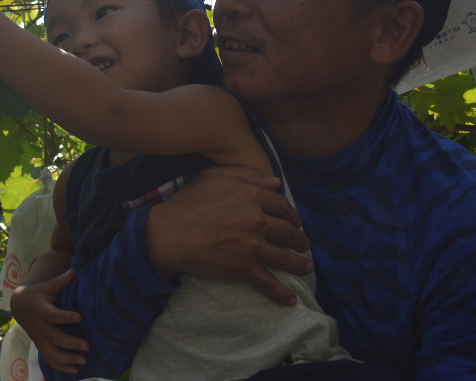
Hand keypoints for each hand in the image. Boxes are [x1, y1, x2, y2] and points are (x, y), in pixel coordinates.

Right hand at [10, 270, 88, 373]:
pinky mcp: (41, 346)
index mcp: (42, 310)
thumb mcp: (46, 287)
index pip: (54, 315)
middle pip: (55, 338)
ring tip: (84, 361)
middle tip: (87, 346)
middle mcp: (40, 327)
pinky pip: (50, 360)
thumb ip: (60, 282)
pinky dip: (62, 367)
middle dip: (71, 343)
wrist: (19, 306)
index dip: (65, 316)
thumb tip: (73, 271)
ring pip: (52, 354)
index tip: (79, 316)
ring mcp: (40, 339)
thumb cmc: (37, 295)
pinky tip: (76, 371)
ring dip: (68, 359)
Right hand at [145, 165, 311, 305]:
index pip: (282, 206)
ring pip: (284, 258)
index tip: (294, 221)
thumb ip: (246, 175)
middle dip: (300, 239)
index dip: (292, 215)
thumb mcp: (213, 176)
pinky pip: (267, 282)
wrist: (168, 232)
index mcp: (251, 195)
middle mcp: (255, 219)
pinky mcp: (242, 267)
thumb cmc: (187, 201)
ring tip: (306, 267)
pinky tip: (290, 300)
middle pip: (288, 231)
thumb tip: (275, 182)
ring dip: (299, 265)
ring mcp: (251, 245)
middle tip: (303, 244)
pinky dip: (281, 293)